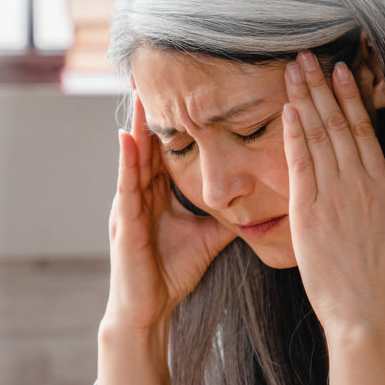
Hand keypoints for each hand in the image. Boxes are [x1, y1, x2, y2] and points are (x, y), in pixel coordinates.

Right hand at [105, 96, 235, 333]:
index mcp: (158, 195)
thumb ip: (227, 216)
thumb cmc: (171, 273)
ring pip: (133, 158)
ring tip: (139, 94)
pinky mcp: (123, 222)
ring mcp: (128, 206)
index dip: (173, 122)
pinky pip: (125, 185)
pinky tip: (127, 138)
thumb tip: (261, 202)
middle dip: (149, 112)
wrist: (148, 309)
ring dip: (135, 126)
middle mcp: (140, 194)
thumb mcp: (207, 238)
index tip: (181, 90)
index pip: (166, 150)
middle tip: (152, 75)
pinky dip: (125, 160)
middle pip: (147, 145)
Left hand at [281, 51, 384, 334]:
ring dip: (308, 98)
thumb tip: (357, 177)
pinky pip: (303, 164)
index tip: (340, 70)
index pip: (365, 130)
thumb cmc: (372, 278)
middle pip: (342, 124)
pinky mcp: (313, 212)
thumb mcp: (384, 227)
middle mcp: (362, 184)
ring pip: (322, 135)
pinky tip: (291, 109)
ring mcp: (338, 196)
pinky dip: (297, 133)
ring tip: (295, 68)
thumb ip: (369, 197)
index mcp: (384, 186)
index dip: (351, 97)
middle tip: (309, 55)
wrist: (367, 309)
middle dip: (323, 86)